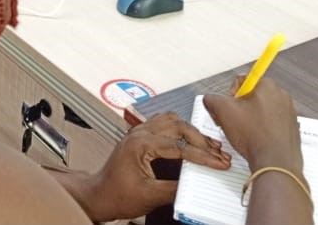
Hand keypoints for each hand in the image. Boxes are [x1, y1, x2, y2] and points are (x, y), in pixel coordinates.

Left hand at [65, 111, 230, 221]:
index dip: (203, 156)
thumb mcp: (150, 196)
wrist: (98, 196)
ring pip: (171, 121)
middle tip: (219, 153)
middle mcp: (138, 132)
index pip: (179, 145)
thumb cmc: (117, 195)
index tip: (219, 162)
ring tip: (209, 145)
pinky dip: (180, 130)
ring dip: (191, 132)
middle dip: (201, 140)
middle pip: (178, 126)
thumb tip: (198, 183)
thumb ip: (175, 188)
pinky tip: (190, 140)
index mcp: (140, 143)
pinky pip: (163, 124)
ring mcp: (138, 132)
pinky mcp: (139, 136)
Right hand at [203, 77, 302, 173]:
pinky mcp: (292, 128)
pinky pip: (272, 123)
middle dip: (240, 108)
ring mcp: (289, 113)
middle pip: (251, 96)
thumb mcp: (223, 111)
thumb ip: (211, 99)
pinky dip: (263, 129)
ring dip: (251, 119)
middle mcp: (281, 96)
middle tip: (235, 121)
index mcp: (267, 85)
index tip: (229, 109)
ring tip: (246, 133)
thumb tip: (210, 100)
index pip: (240, 81)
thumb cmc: (256, 138)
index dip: (229, 96)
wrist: (275, 164)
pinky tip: (256, 139)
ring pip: (262, 110)